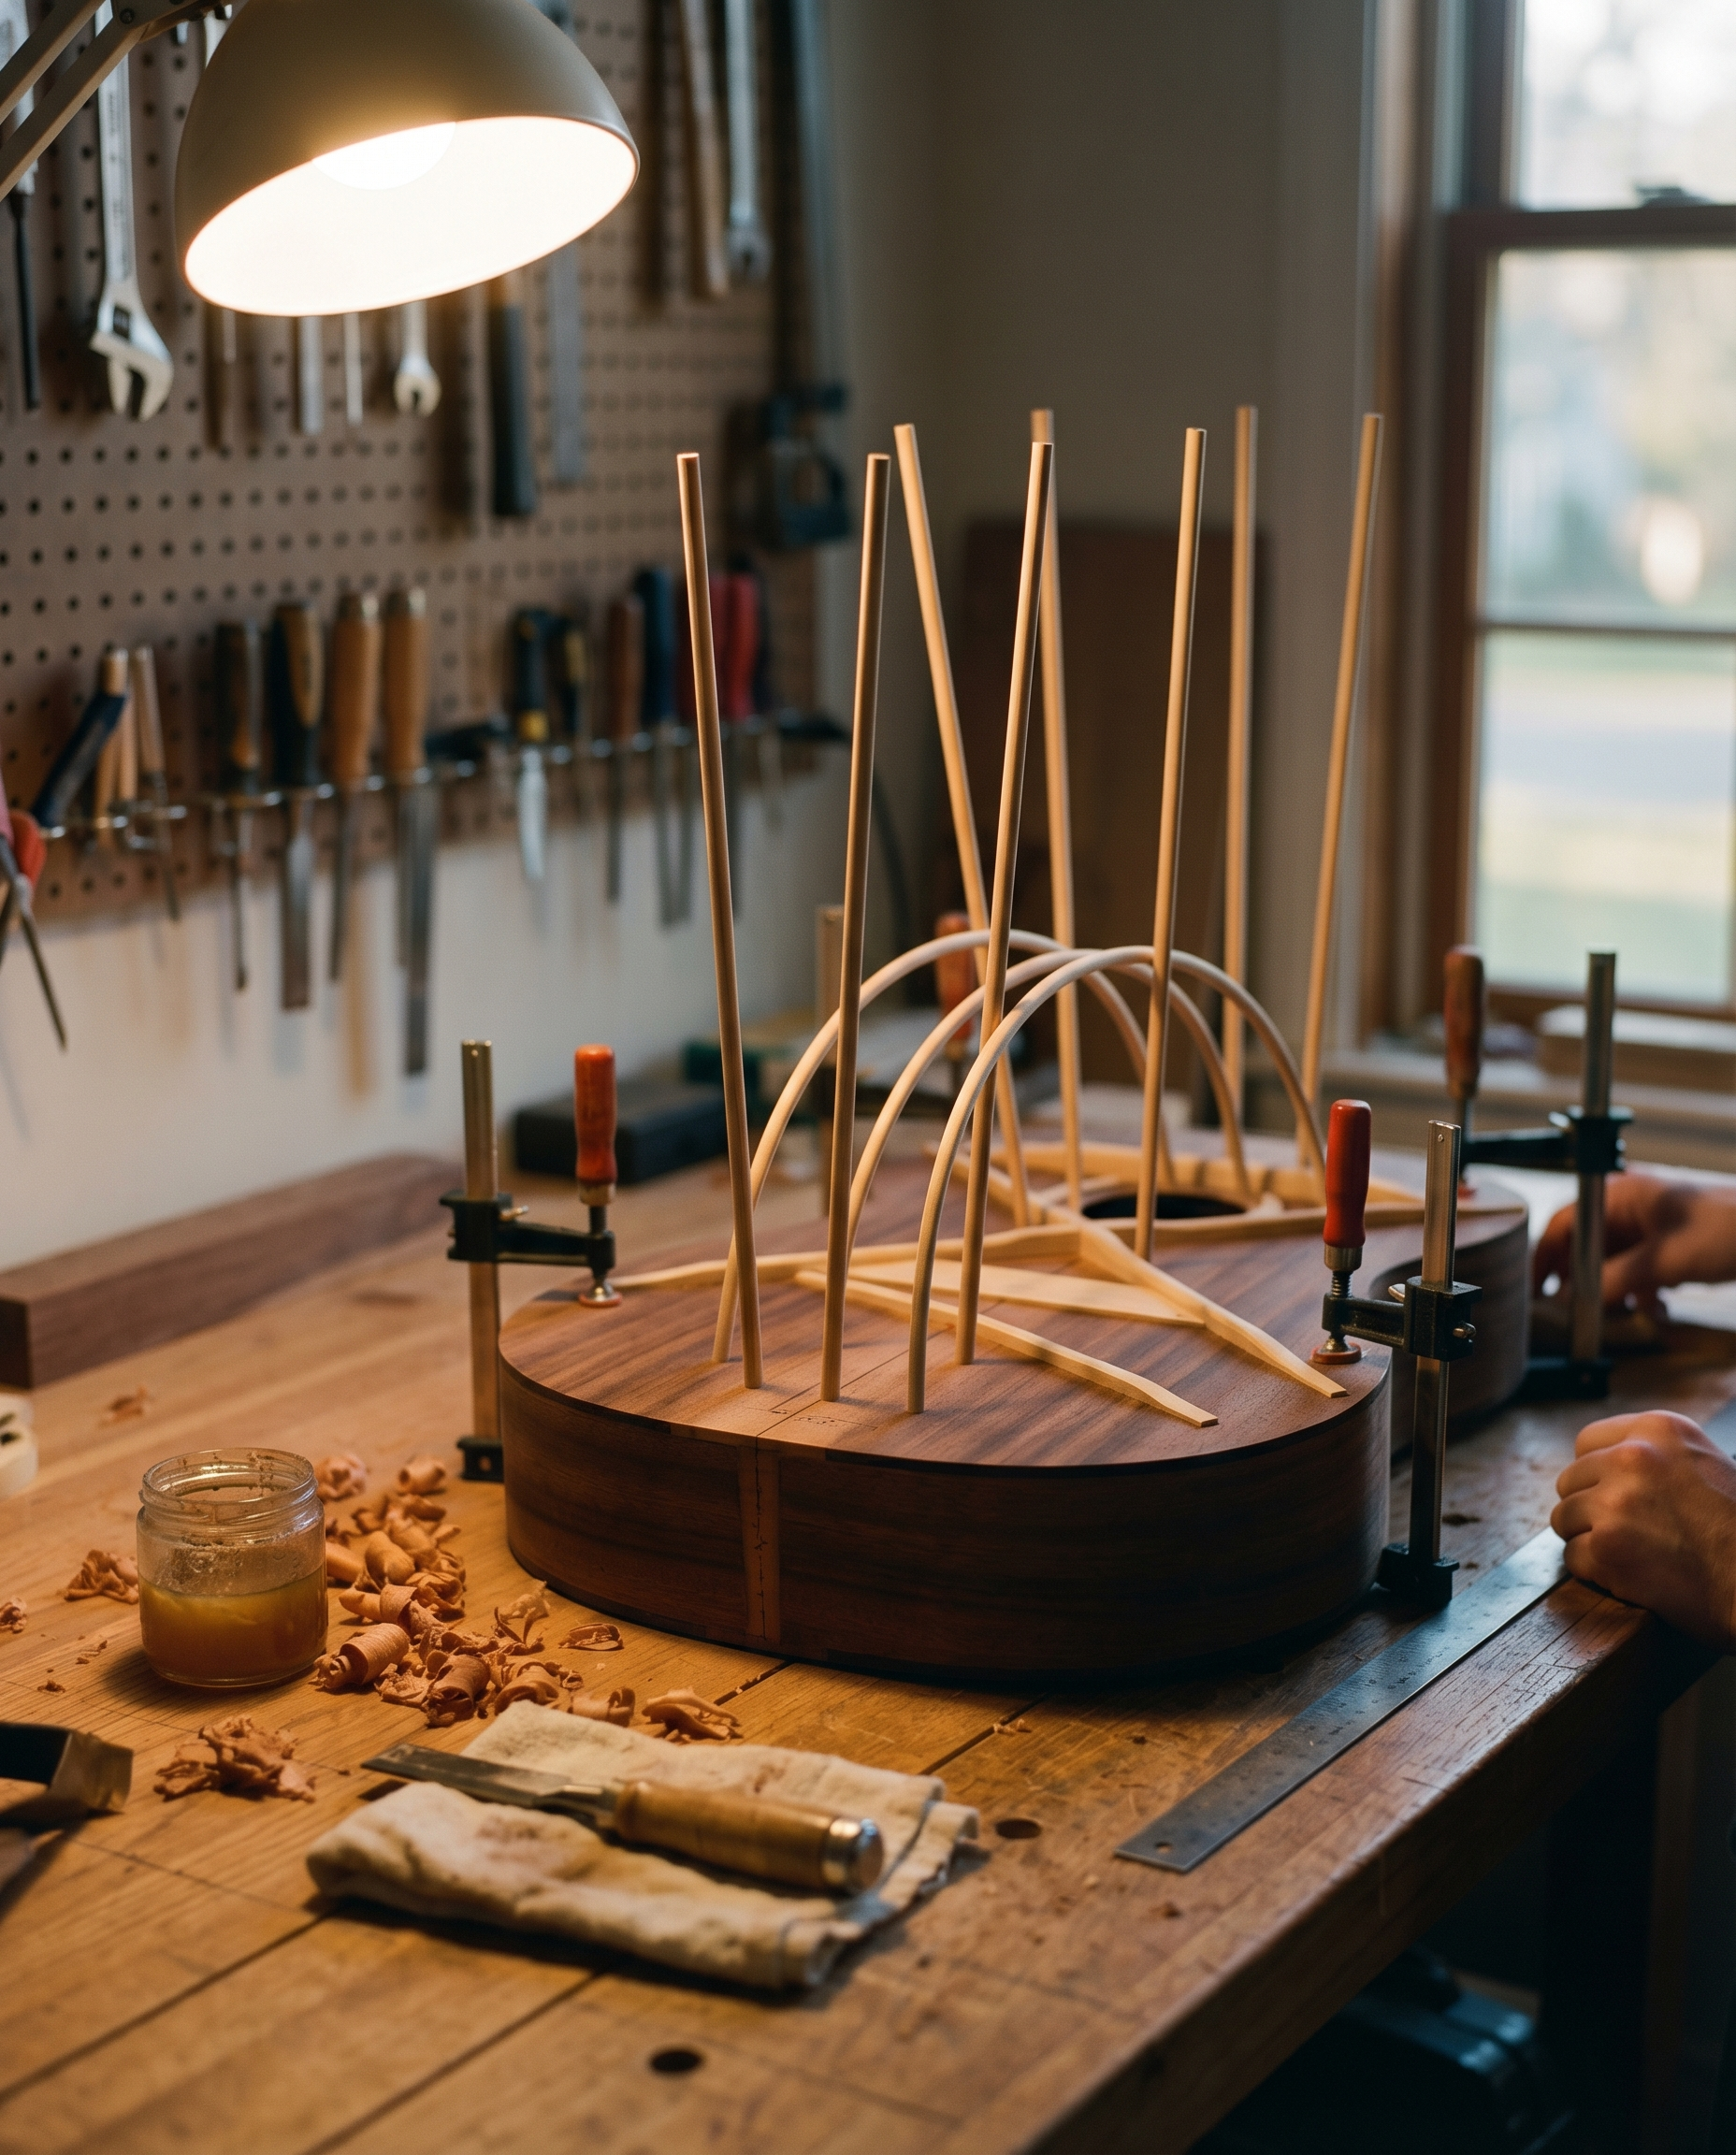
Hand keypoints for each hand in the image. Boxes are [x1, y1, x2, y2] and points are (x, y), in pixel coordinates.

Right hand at [1532, 1173, 1735, 1309]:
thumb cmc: (1729, 1229)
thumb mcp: (1666, 1260)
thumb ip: (1617, 1278)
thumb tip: (1577, 1298)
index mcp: (1623, 1195)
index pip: (1566, 1221)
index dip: (1547, 1255)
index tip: (1538, 1286)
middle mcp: (1631, 1207)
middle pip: (1587, 1244)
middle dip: (1581, 1278)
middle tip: (1573, 1308)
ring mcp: (1651, 1226)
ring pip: (1613, 1260)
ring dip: (1614, 1289)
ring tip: (1619, 1313)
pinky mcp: (1669, 1244)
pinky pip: (1639, 1269)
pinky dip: (1640, 1290)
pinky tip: (1653, 1308)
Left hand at [1551, 1411, 1735, 1648]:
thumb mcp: (1704, 1464)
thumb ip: (1656, 1455)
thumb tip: (1602, 1462)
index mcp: (1658, 1430)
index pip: (1587, 1442)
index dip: (1595, 1473)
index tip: (1610, 1494)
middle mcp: (1633, 1457)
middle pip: (1570, 1481)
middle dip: (1589, 1508)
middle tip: (1624, 1531)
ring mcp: (1615, 1502)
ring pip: (1564, 1518)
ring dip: (1589, 1539)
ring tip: (1632, 1553)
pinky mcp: (1607, 1548)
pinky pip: (1574, 1557)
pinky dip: (1596, 1572)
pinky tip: (1631, 1575)